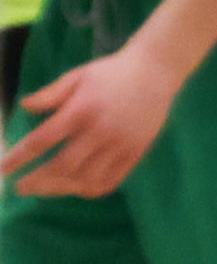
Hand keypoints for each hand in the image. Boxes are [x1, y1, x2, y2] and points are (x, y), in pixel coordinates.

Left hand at [6, 45, 187, 198]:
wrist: (155, 73)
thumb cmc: (111, 73)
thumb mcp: (76, 76)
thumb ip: (50, 94)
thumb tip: (24, 107)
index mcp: (80, 110)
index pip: (42, 140)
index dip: (20, 158)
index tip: (4, 169)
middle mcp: (100, 131)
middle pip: (63, 166)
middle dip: (37, 181)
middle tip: (20, 187)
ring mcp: (120, 145)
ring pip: (86, 179)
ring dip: (61, 188)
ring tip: (44, 190)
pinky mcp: (136, 153)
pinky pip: (111, 181)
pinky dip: (90, 190)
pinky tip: (75, 188)